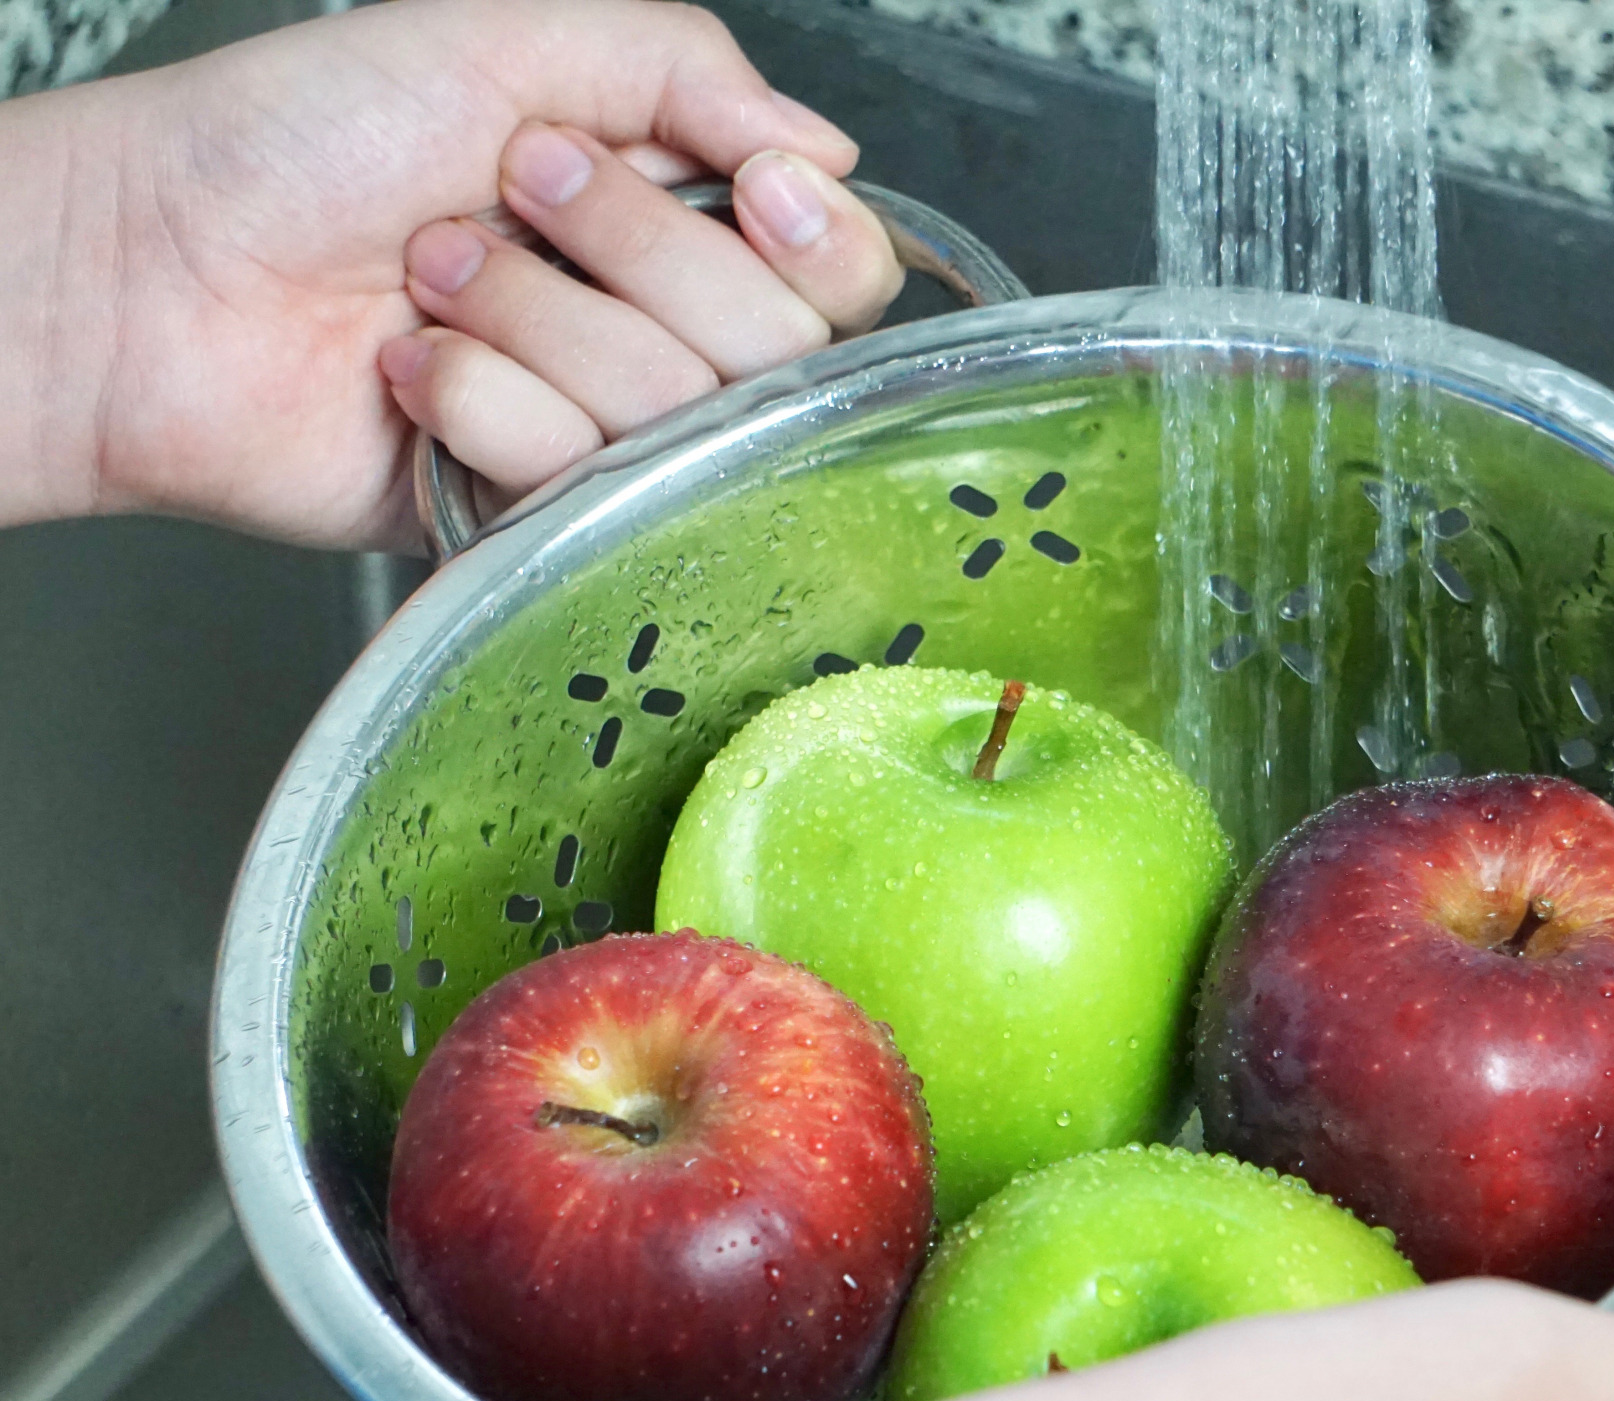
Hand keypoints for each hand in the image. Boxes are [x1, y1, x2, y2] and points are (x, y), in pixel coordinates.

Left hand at [5, 0, 899, 547]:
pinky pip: (578, 481)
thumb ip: (683, 69)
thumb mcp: (504, 38)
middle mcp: (651, 334)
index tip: (749, 195)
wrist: (157, 270)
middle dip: (633, 252)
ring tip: (428, 277)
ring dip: (531, 317)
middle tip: (512, 192)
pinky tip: (409, 370)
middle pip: (771, 348)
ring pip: (671, 414)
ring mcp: (598, 437)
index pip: (836, 274)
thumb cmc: (296, 144)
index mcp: (668, 221)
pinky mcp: (536, 519)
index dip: (815, 245)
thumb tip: (825, 151)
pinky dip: (478, 403)